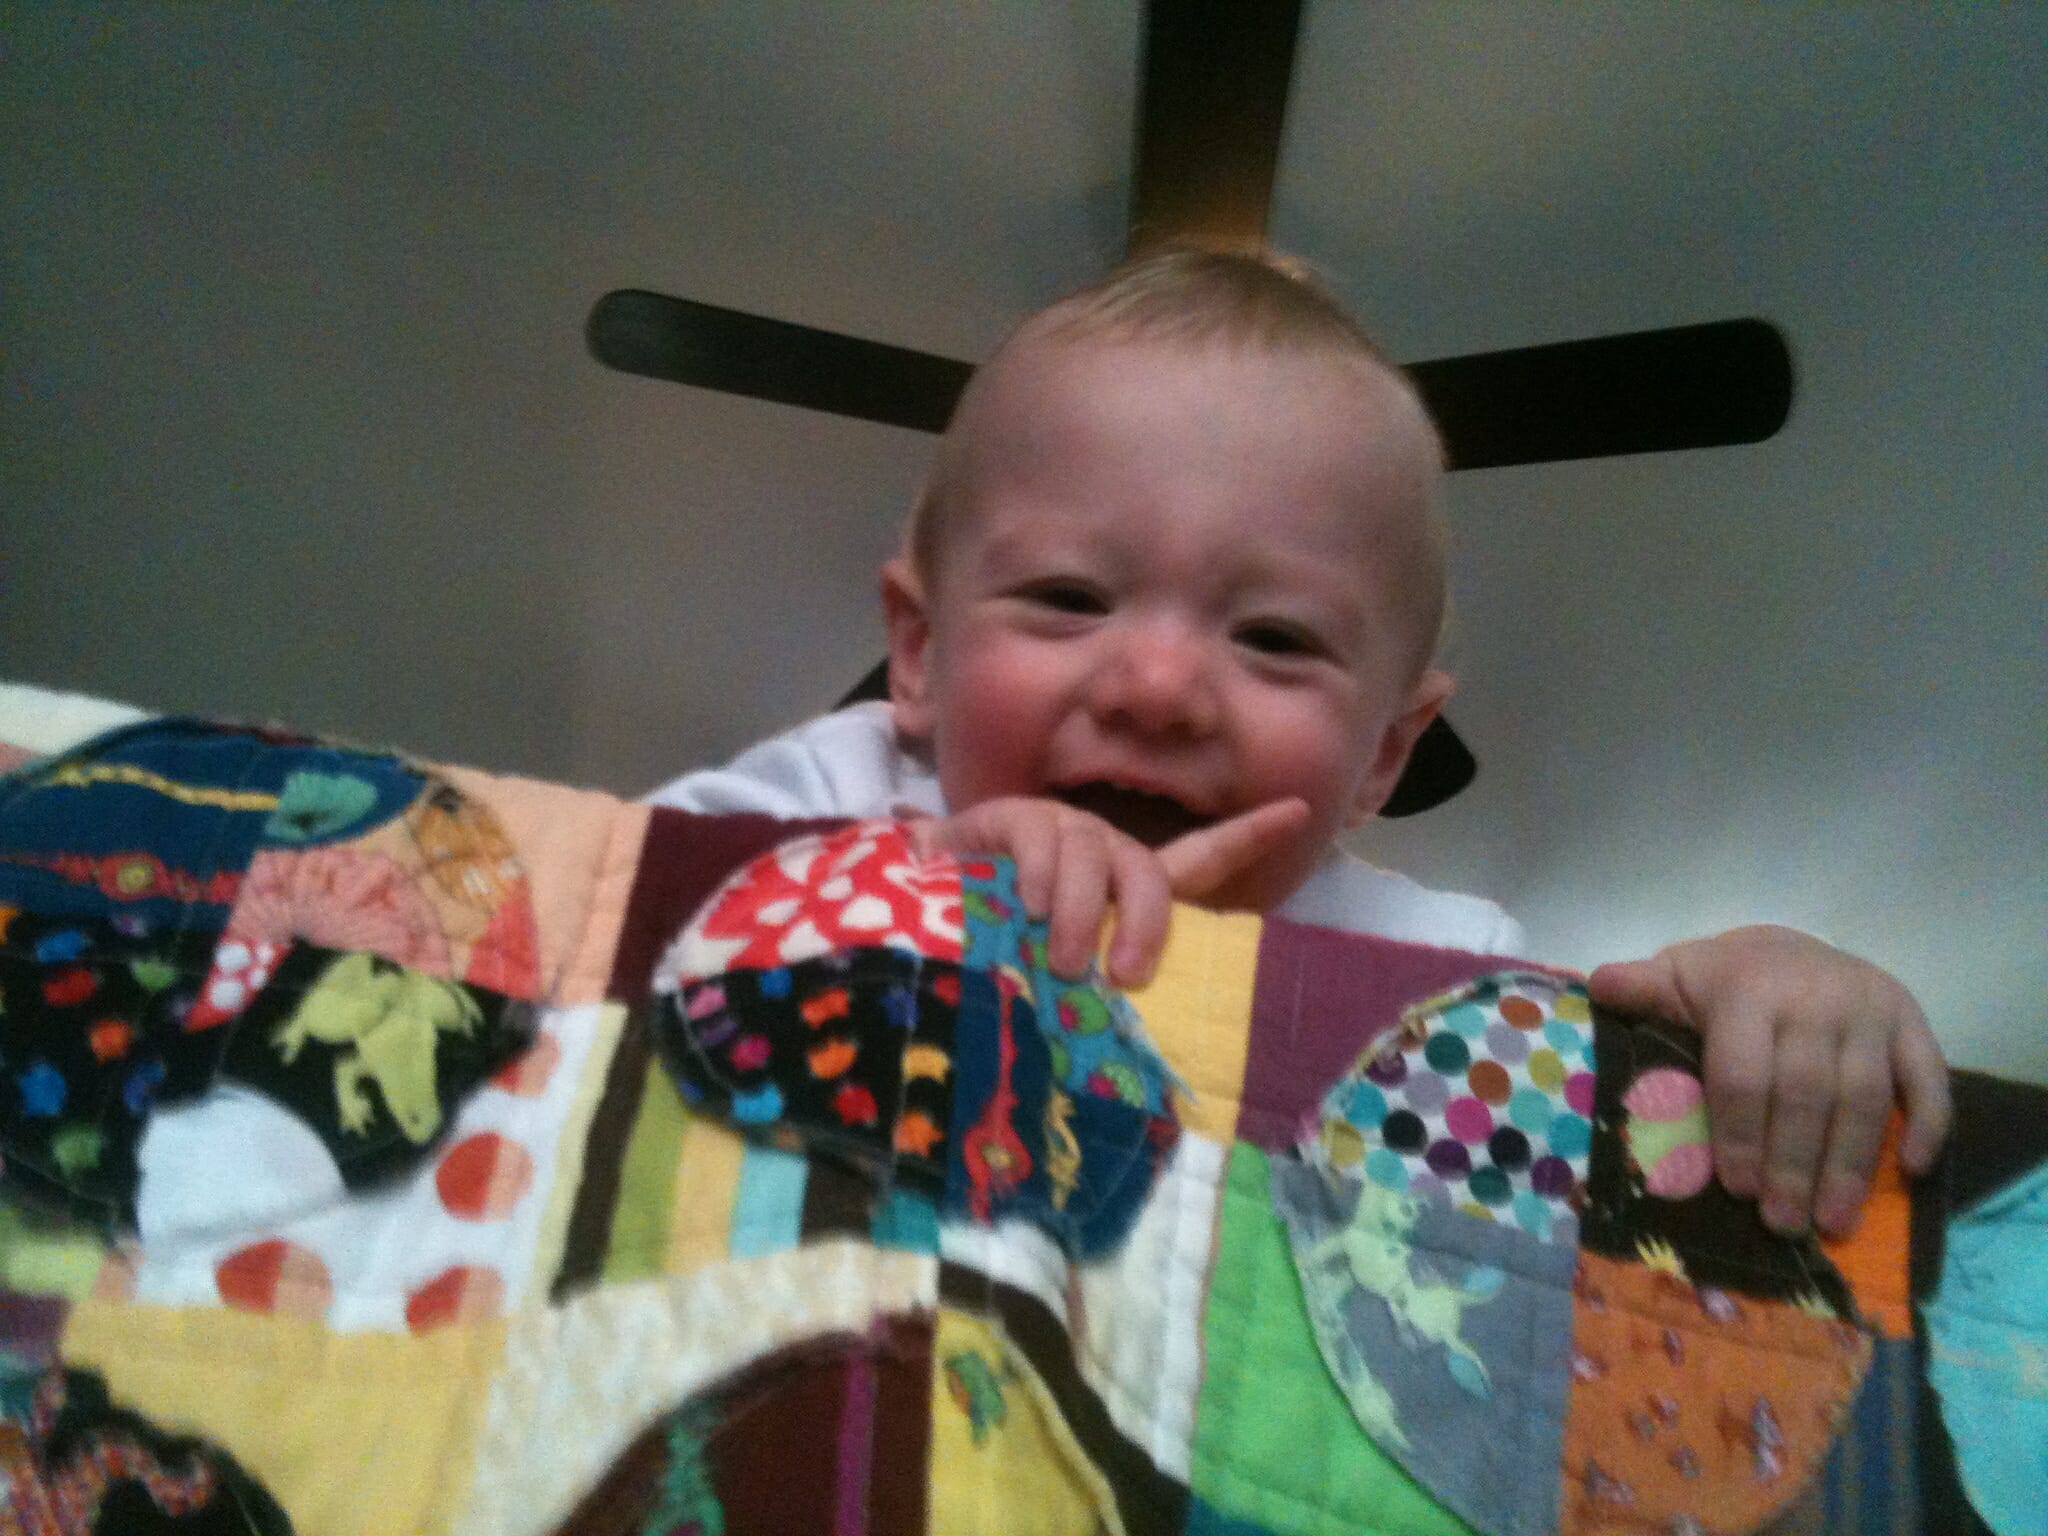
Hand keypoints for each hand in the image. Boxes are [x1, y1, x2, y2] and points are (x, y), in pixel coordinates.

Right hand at [910, 796, 1309, 987]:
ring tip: (1060, 960)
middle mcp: (1099, 853)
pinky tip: (1023, 906)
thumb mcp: (1054, 984)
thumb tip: (1146, 1077)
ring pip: (1096, 858)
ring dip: (1082, 913)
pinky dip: (1039, 877)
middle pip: (1150, 871)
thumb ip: (1095, 1002)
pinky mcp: (1013, 817)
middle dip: (1148, 922)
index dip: (1246, 834)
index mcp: (1122, 888)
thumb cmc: (992, 961)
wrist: (910, 923)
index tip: (1299, 808)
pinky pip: (1042, 837)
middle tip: (1126, 976)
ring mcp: (1057, 831)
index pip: (1196, 858)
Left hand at [1590, 925, 1949, 1236]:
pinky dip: (1929, 1125)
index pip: (1743, 1073)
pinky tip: (1914, 1171)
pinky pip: (1930, 1078)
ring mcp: (1869, 1009)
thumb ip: (1643, 991)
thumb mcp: (1678, 979)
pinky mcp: (1912, 1020)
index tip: (1737, 1188)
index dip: (1739, 1134)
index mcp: (1749, 989)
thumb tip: (1598, 987)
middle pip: (1806, 1095)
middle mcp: (1815, 996)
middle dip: (1793, 1165)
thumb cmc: (1724, 981)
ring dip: (1850, 1166)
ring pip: (1866, 1098)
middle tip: (1782, 1222)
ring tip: (1831, 1222)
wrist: (1790, 946)